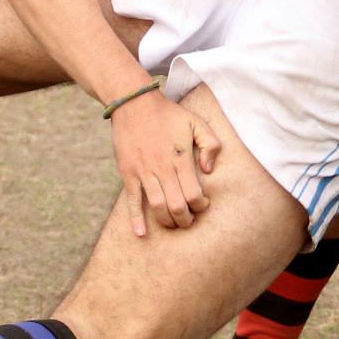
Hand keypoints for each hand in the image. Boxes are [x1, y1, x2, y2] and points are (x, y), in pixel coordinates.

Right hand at [109, 89, 221, 236]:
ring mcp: (144, 172)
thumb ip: (210, 145)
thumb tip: (208, 170)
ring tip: (173, 224)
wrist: (134, 104)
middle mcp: (162, 169)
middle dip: (186, 220)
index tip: (203, 205)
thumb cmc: (169, 114)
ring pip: (157, 207)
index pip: (194, 194)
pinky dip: (136, 219)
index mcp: (181, 159)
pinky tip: (141, 234)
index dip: (201, 206)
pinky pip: (132, 201)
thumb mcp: (197, 122)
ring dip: (167, 221)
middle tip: (189, 220)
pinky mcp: (128, 173)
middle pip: (177, 206)